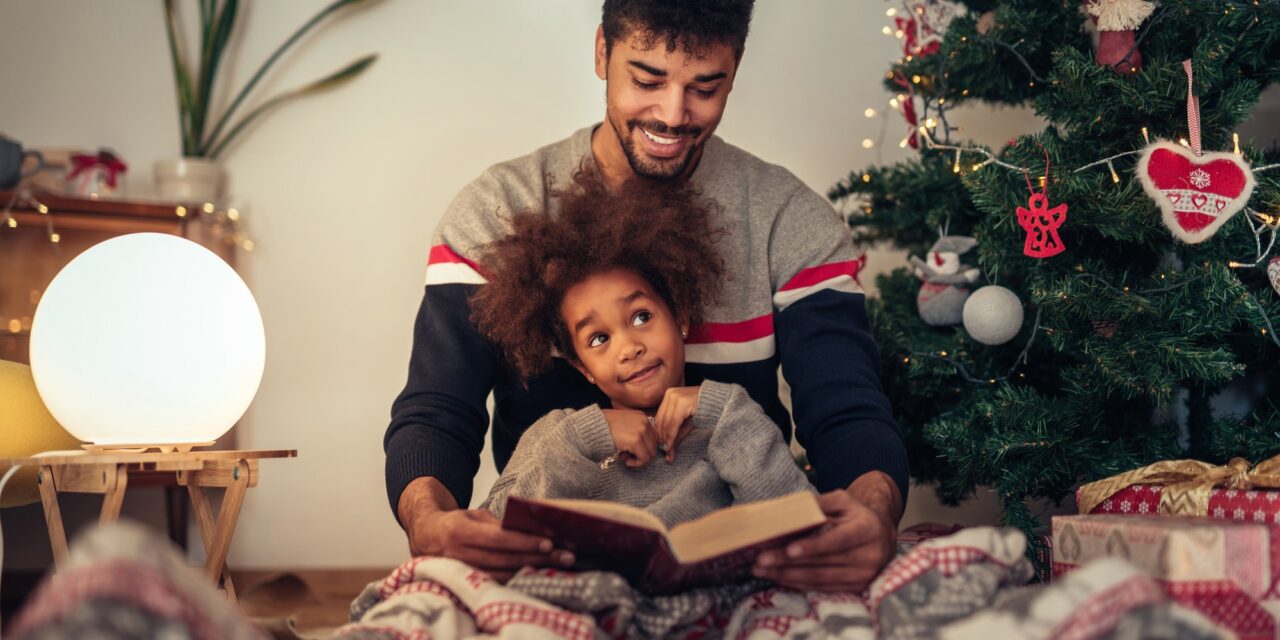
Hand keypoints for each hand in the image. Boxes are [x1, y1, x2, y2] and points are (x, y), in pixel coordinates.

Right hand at [399, 477, 571, 581]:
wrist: (425, 538)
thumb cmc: (455, 523)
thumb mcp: (473, 515)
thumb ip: (497, 524)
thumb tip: (529, 530)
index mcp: (459, 532)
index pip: (499, 539)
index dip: (524, 542)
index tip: (548, 543)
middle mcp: (458, 555)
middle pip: (506, 560)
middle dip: (538, 558)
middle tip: (566, 556)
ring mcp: (460, 573)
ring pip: (503, 575)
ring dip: (533, 571)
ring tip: (558, 566)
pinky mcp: (464, 585)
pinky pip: (496, 584)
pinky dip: (519, 580)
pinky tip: (538, 576)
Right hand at [601, 408, 659, 466]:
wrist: (589, 428)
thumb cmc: (602, 429)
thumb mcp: (623, 426)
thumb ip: (635, 434)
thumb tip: (646, 451)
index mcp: (641, 417)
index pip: (652, 438)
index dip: (642, 448)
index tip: (629, 450)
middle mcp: (644, 421)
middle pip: (654, 446)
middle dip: (641, 455)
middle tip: (625, 456)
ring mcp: (641, 430)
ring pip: (651, 454)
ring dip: (638, 460)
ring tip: (624, 457)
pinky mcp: (636, 440)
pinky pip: (644, 458)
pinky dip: (635, 463)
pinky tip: (623, 459)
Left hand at [652, 385, 699, 461]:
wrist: (720, 402)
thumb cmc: (704, 411)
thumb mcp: (686, 423)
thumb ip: (676, 434)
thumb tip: (667, 450)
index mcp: (669, 395)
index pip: (658, 417)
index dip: (658, 433)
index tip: (660, 446)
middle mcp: (670, 394)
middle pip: (661, 420)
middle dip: (661, 438)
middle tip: (664, 452)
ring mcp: (675, 397)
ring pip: (666, 423)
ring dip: (666, 439)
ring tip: (667, 452)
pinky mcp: (682, 403)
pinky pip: (673, 423)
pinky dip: (671, 436)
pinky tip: (670, 446)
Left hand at [751, 478, 898, 591]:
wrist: (882, 534)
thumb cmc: (856, 514)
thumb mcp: (842, 500)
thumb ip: (819, 504)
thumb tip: (788, 514)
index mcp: (867, 529)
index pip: (837, 540)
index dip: (813, 546)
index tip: (789, 549)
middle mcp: (870, 556)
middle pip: (823, 563)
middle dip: (788, 563)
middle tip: (761, 560)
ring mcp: (864, 576)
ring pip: (820, 579)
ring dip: (788, 576)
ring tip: (762, 571)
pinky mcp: (857, 588)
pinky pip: (823, 588)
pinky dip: (799, 584)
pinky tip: (779, 578)